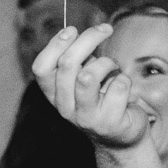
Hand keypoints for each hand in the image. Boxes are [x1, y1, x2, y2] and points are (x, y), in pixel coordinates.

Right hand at [32, 24, 151, 150]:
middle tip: (105, 29)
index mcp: (55, 94)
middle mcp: (65, 107)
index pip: (41, 68)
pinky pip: (118, 86)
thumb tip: (72, 32)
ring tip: (113, 67)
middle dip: (89, 39)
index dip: (55, 45)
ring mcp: (86, 117)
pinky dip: (125, 79)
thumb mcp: (83, 79)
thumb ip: (77, 60)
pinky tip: (124, 88)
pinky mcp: (109, 122)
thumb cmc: (103, 100)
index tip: (72, 30)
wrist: (121, 137)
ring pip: (89, 75)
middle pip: (68, 64)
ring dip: (107, 62)